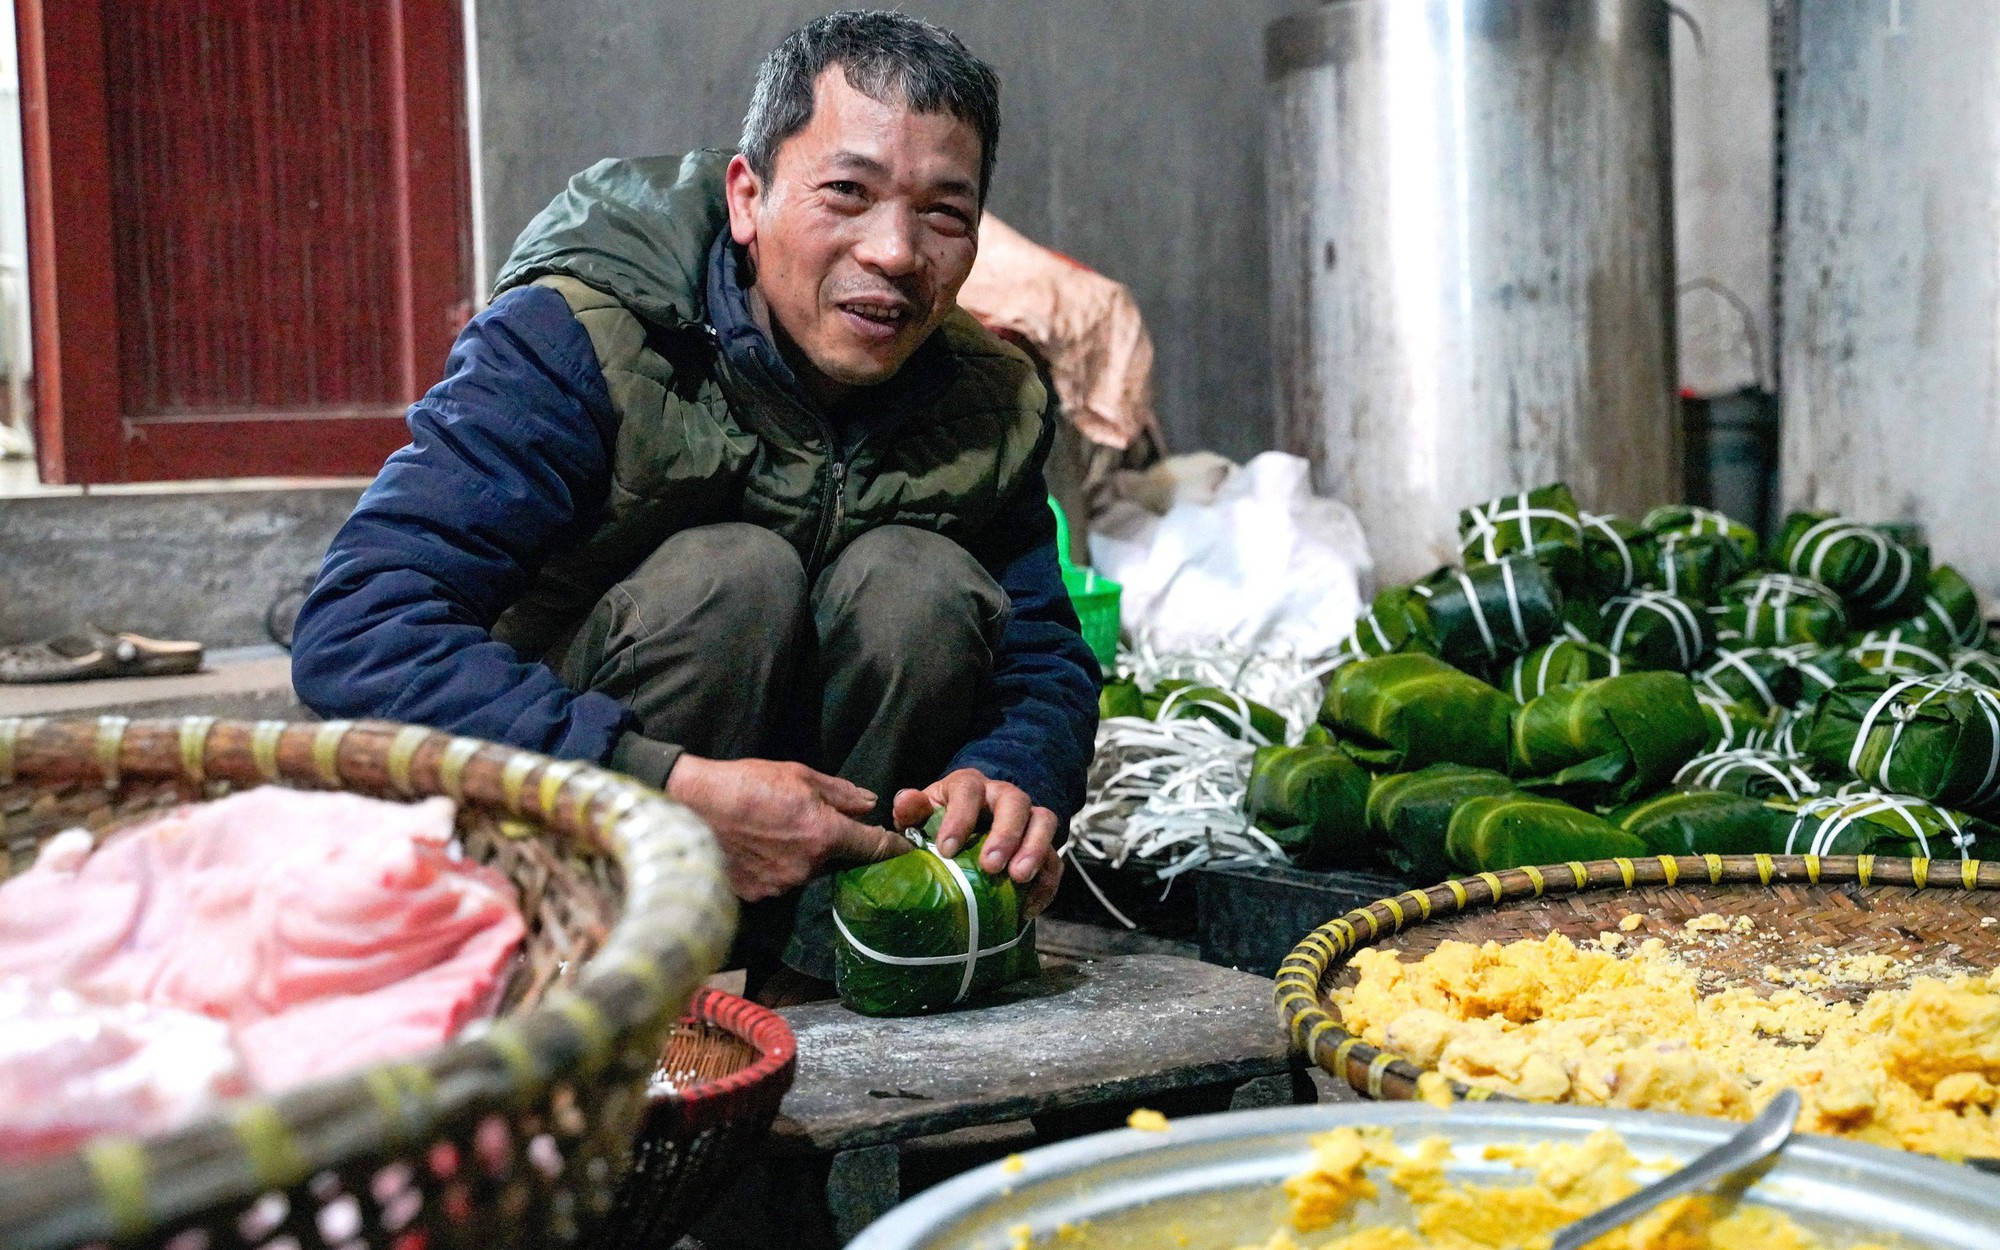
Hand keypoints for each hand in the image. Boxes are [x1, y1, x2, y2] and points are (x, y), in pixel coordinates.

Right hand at [667, 755, 908, 900]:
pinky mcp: (757, 895)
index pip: (875, 848)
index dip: (894, 847)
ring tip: (771, 831)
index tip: (906, 849)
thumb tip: (870, 803)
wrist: (689, 806)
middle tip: (802, 822)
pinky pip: (777, 881)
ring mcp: (781, 885)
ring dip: (798, 855)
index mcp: (825, 834)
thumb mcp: (799, 775)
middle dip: (828, 843)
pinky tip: (753, 847)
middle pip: (835, 860)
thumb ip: (841, 792)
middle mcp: (808, 867)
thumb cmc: (744, 783)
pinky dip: (773, 867)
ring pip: (805, 871)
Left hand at [892, 768, 1063, 918]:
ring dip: (1034, 849)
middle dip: (1006, 833)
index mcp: (969, 785)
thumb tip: (904, 801)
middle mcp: (1003, 796)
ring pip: (1044, 821)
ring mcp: (1027, 819)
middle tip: (991, 865)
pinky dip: (1046, 882)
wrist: (965, 833)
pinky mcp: (1043, 846)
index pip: (968, 790)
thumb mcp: (921, 816)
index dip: (959, 817)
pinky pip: (1055, 860)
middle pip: (1015, 801)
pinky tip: (1028, 907)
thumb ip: (912, 810)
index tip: (946, 849)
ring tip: (1019, 878)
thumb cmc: (939, 824)